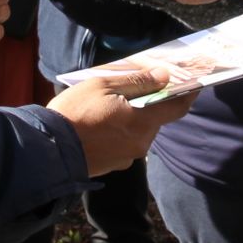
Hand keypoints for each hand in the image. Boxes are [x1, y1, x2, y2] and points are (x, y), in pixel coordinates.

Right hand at [47, 73, 194, 175]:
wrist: (49, 150)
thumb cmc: (75, 113)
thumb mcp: (103, 86)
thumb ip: (137, 81)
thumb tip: (164, 77)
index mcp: (142, 122)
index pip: (177, 108)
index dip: (188, 94)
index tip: (194, 83)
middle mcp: (141, 143)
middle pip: (156, 119)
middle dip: (151, 104)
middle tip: (138, 88)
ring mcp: (127, 157)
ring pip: (139, 132)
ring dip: (134, 118)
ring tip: (113, 105)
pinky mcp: (113, 165)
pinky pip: (125, 144)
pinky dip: (121, 132)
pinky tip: (102, 123)